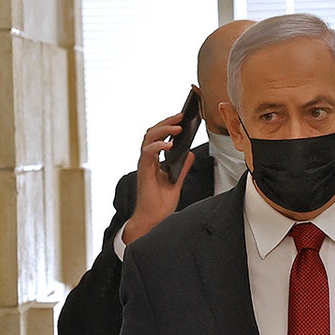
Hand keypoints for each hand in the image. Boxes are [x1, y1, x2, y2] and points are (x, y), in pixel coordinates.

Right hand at [122, 112, 195, 244]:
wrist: (154, 218)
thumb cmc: (161, 202)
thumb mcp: (177, 181)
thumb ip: (183, 167)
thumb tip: (190, 154)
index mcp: (154, 160)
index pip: (158, 136)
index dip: (168, 126)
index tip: (182, 117)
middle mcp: (147, 159)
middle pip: (152, 133)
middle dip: (166, 122)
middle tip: (181, 116)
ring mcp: (145, 164)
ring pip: (148, 139)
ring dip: (163, 131)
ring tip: (178, 128)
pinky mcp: (144, 171)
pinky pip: (148, 153)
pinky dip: (158, 146)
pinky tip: (170, 145)